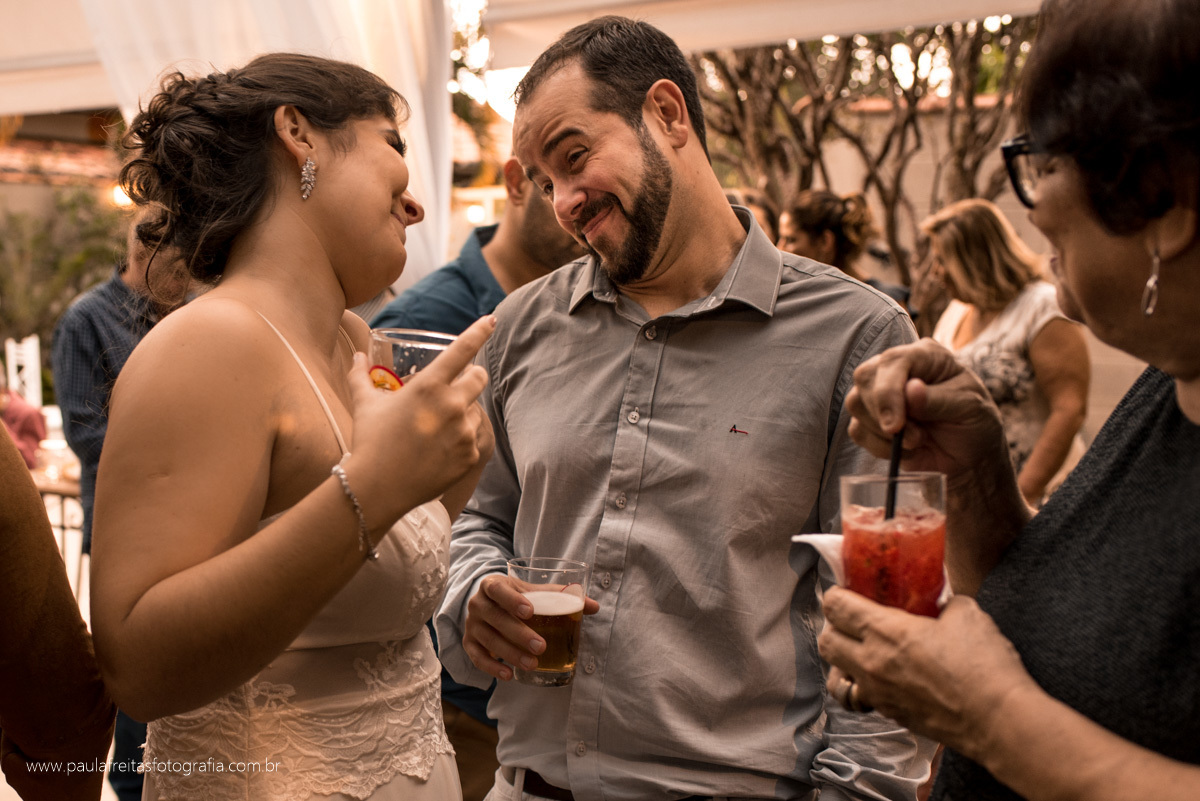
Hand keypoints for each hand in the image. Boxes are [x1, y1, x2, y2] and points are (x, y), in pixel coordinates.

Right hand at [344, 316, 493, 526]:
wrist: (377, 489)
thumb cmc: (369, 442)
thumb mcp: (364, 404)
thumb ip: (361, 375)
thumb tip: (358, 356)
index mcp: (429, 386)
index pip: (463, 350)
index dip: (480, 331)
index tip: (491, 320)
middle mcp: (452, 405)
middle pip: (479, 377)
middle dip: (470, 377)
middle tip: (455, 388)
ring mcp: (464, 432)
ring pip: (476, 410)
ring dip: (464, 411)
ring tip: (438, 427)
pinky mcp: (470, 456)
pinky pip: (475, 437)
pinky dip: (463, 438)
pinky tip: (442, 447)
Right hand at [463, 575, 599, 680]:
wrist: (490, 603)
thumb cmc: (517, 597)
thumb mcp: (534, 591)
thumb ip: (561, 596)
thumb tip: (594, 606)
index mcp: (492, 585)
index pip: (498, 590)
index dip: (512, 600)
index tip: (530, 612)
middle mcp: (478, 603)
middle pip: (495, 618)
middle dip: (518, 634)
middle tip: (541, 646)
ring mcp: (471, 624)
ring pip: (488, 639)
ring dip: (510, 653)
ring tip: (533, 664)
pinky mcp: (468, 642)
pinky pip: (477, 657)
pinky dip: (491, 667)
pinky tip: (508, 675)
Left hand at [818, 588, 1035, 759]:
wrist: (999, 721)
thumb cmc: (983, 665)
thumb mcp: (966, 613)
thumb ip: (943, 602)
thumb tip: (939, 602)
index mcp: (885, 632)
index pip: (835, 607)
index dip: (837, 595)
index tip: (848, 591)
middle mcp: (872, 664)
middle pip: (826, 642)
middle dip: (833, 627)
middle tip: (853, 620)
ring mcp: (879, 694)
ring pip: (837, 676)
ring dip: (843, 661)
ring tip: (862, 651)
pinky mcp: (891, 715)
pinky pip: (862, 697)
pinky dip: (865, 685)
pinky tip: (887, 677)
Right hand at [846, 338, 1009, 488]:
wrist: (969, 455)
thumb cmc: (974, 423)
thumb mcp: (970, 408)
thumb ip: (940, 400)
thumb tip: (911, 390)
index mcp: (925, 356)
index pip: (892, 361)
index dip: (888, 392)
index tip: (896, 425)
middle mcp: (897, 369)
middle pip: (864, 377)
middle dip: (882, 413)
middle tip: (914, 438)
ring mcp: (880, 393)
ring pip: (855, 403)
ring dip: (883, 432)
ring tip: (917, 441)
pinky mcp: (870, 419)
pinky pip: (857, 430)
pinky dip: (879, 447)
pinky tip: (905, 448)